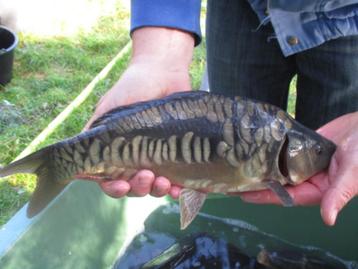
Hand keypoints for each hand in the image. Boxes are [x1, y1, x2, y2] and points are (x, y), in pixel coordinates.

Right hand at [84, 27, 193, 198]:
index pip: (110, 179)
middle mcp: (135, 158)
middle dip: (140, 187)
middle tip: (147, 177)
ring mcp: (156, 157)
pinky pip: (177, 177)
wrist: (163, 72)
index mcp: (115, 151)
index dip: (114, 187)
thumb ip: (95, 132)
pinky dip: (177, 187)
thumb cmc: (132, 87)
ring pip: (154, 185)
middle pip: (134, 186)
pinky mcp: (176, 153)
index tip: (122, 184)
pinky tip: (180, 188)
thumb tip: (80, 162)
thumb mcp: (108, 109)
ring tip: (164, 182)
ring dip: (158, 190)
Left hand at [240, 112, 357, 225]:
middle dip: (259, 184)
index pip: (287, 196)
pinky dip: (272, 152)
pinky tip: (257, 150)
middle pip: (279, 184)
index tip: (245, 195)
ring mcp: (305, 163)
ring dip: (263, 168)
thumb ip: (338, 194)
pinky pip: (285, 152)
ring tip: (241, 166)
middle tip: (235, 181)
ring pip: (280, 168)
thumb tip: (328, 219)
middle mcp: (309, 178)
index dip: (266, 196)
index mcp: (319, 189)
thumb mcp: (352, 174)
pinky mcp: (304, 148)